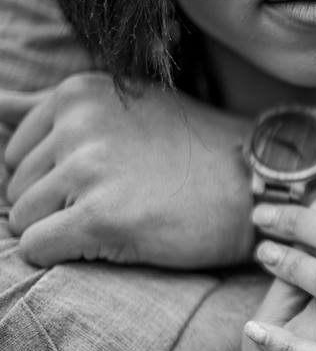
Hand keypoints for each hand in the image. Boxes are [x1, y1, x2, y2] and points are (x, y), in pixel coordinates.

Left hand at [3, 73, 253, 268]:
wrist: (256, 186)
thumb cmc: (196, 152)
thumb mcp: (127, 108)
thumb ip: (52, 107)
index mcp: (78, 94)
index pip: (17, 152)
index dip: (54, 179)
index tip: (104, 183)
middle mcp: (77, 124)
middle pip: (17, 187)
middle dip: (54, 205)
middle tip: (118, 203)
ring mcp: (88, 170)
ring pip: (22, 220)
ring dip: (61, 232)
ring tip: (119, 222)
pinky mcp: (100, 218)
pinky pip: (37, 249)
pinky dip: (62, 256)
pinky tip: (109, 244)